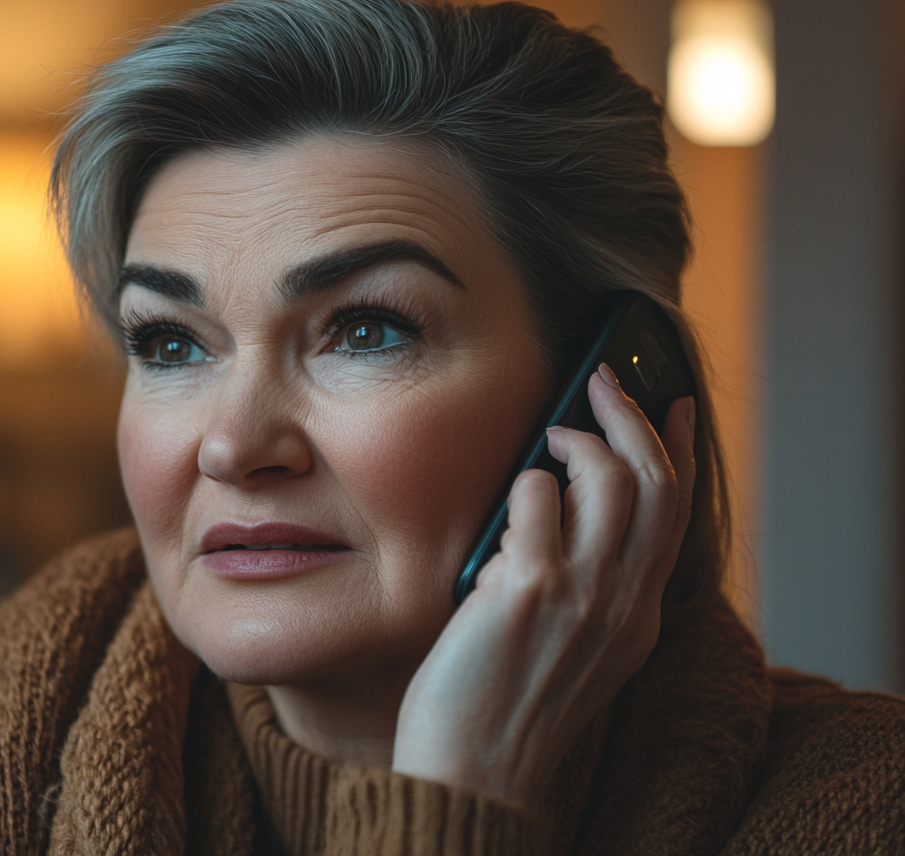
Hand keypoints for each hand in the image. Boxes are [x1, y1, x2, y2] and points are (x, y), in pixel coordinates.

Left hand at [391, 364, 695, 808]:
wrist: (474, 770)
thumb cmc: (502, 707)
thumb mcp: (574, 650)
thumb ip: (586, 588)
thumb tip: (561, 506)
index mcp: (639, 617)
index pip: (677, 512)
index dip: (677, 447)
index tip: (671, 402)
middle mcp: (624, 602)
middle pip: (656, 480)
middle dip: (632, 415)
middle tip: (602, 382)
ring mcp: (583, 594)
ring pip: (609, 476)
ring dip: (574, 441)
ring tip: (544, 444)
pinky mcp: (530, 588)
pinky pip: (535, 497)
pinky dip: (521, 487)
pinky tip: (501, 521)